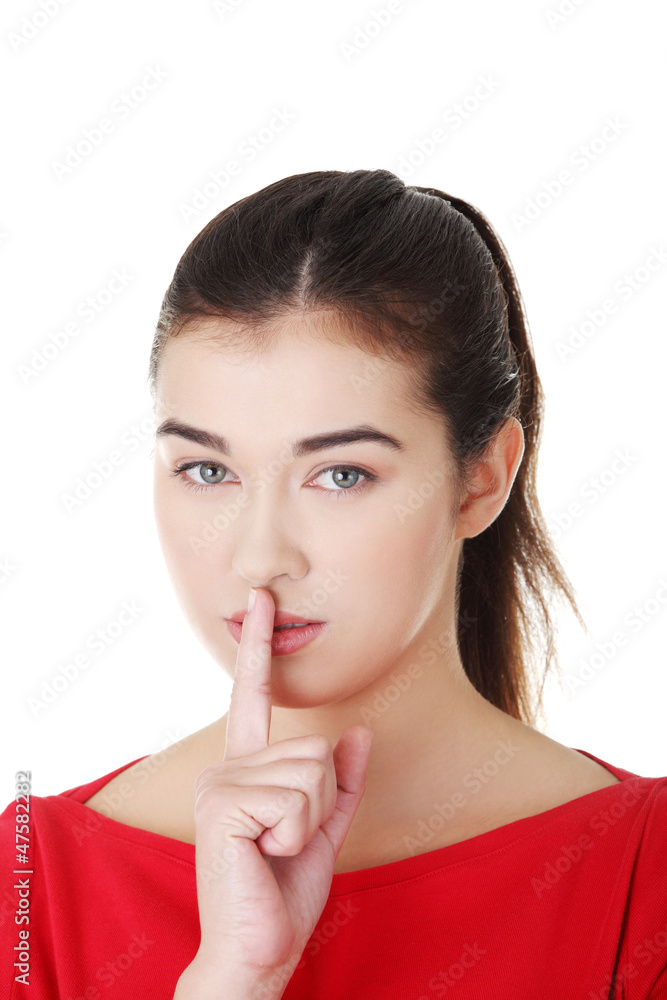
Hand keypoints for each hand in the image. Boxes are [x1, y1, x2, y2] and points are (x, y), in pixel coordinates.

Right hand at [185, 586, 372, 992]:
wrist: (258, 952)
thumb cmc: (283, 893)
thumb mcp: (325, 831)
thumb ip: (342, 783)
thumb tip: (359, 732)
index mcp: (247, 768)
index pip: (254, 694)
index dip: (259, 645)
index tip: (262, 598)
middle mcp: (227, 766)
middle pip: (316, 747)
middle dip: (324, 801)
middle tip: (288, 843)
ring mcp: (221, 783)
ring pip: (313, 769)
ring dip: (311, 820)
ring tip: (275, 851)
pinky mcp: (223, 805)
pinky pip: (298, 797)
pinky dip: (298, 833)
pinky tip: (265, 857)